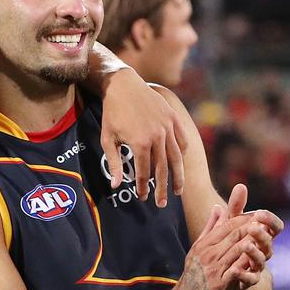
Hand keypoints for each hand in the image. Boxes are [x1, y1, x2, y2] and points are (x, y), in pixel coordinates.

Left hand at [100, 71, 185, 206]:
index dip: (143, 187)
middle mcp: (158, 137)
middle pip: (162, 169)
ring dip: (178, 176)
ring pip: (176, 157)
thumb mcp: (108, 139)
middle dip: (162, 189)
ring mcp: (168, 127)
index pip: (144, 173)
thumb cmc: (112, 113)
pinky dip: (181, 153)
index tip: (142, 197)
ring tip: (177, 190)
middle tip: (161, 204)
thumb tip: (115, 186)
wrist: (123, 85)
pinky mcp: (173, 118)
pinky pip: (181, 140)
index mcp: (140, 143)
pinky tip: (179, 163)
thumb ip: (114, 163)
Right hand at [176, 185, 281, 289]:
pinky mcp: (219, 285)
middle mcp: (208, 254)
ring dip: (253, 242)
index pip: (228, 225)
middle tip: (267, 221)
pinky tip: (257, 260)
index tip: (259, 215)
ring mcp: (214, 269)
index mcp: (205, 244)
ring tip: (267, 237)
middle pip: (234, 235)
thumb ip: (210, 228)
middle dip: (252, 227)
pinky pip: (236, 271)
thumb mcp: (199, 249)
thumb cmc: (195, 274)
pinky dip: (246, 265)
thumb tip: (217, 207)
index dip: (245, 219)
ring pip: (237, 250)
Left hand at [223, 184, 282, 289]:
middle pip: (269, 242)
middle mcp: (263, 250)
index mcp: (262, 235)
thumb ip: (236, 207)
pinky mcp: (248, 280)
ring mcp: (257, 266)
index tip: (260, 213)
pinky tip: (235, 269)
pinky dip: (244, 274)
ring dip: (254, 252)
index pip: (275, 227)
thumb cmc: (232, 243)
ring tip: (246, 245)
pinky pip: (250, 278)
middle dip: (262, 234)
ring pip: (261, 260)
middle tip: (253, 226)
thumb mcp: (231, 224)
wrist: (224, 272)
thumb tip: (240, 186)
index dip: (270, 220)